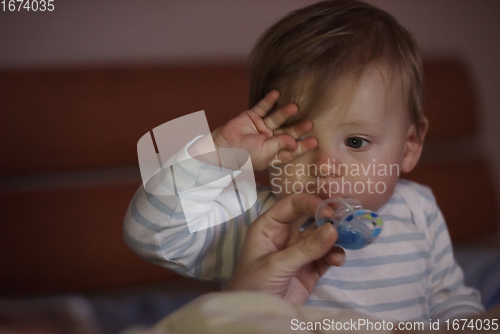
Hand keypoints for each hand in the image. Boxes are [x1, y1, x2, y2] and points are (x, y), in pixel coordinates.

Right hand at [212, 90, 317, 170]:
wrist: (221, 148)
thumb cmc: (243, 156)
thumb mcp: (265, 153)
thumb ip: (280, 145)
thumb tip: (294, 142)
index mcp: (273, 153)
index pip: (291, 149)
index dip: (303, 145)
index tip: (315, 141)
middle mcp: (269, 140)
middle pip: (287, 132)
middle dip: (298, 128)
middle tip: (310, 123)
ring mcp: (261, 128)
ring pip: (276, 119)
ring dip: (285, 112)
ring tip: (295, 107)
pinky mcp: (252, 117)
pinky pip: (263, 107)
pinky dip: (269, 100)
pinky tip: (277, 93)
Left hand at [227, 193, 345, 303]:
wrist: (255, 317)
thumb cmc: (253, 285)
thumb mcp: (276, 265)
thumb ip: (305, 248)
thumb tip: (333, 228)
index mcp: (269, 226)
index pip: (292, 204)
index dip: (312, 203)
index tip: (332, 210)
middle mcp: (285, 234)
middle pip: (310, 216)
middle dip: (328, 216)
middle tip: (347, 217)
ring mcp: (299, 251)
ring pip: (322, 236)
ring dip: (335, 236)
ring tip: (348, 239)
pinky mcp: (310, 269)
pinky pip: (326, 256)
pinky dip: (335, 255)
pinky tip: (338, 260)